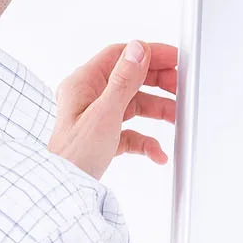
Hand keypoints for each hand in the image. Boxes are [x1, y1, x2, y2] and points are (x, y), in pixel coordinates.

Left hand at [49, 40, 177, 180]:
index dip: (148, 54)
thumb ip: (123, 81)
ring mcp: (96, 118)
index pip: (120, 56)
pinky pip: (130, 132)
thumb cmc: (74, 156)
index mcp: (83, 84)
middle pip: (130, 79)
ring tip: (175, 117)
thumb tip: (137, 50)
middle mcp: (88, 97)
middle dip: (158, 83)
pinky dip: (146, 140)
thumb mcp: (104, 114)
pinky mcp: (103, 139)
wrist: (64, 192)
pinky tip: (157, 152)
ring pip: (134, 105)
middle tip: (179, 86)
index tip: (173, 58)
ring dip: (157, 111)